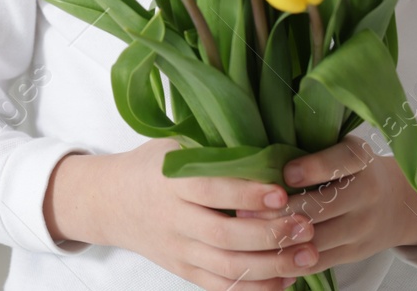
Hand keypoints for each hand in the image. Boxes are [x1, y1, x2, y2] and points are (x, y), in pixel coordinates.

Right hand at [43, 138, 325, 290]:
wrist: (109, 202)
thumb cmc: (151, 167)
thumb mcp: (172, 147)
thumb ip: (211, 149)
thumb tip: (267, 142)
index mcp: (170, 182)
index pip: (211, 191)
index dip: (247, 195)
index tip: (282, 192)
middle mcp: (173, 220)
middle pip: (223, 236)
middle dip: (269, 235)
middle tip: (306, 226)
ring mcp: (178, 250)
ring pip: (227, 267)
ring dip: (271, 266)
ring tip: (307, 256)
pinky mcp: (183, 271)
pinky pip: (220, 287)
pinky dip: (254, 289)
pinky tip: (285, 280)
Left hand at [235, 136, 416, 268]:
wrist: (400, 203)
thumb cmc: (352, 169)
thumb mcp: (342, 149)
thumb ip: (310, 147)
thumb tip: (256, 149)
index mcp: (360, 158)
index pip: (340, 162)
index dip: (313, 168)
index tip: (286, 173)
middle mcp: (367, 192)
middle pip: (322, 206)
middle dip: (281, 210)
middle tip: (245, 208)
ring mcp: (362, 226)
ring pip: (316, 237)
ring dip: (280, 237)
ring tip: (248, 232)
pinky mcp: (354, 252)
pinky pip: (319, 260)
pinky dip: (291, 260)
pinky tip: (266, 254)